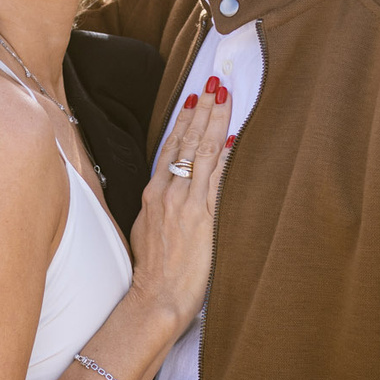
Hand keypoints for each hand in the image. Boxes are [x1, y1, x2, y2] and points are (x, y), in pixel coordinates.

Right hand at [129, 81, 233, 332]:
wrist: (156, 296)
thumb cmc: (153, 271)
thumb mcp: (147, 230)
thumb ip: (159, 207)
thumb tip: (169, 194)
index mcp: (153, 194)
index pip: (169, 147)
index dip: (183, 120)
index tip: (193, 99)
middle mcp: (168, 193)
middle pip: (186, 142)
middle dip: (202, 110)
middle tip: (214, 83)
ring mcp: (186, 202)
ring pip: (201, 152)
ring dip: (214, 121)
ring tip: (223, 96)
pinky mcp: (203, 215)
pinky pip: (216, 177)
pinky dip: (224, 154)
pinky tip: (232, 135)